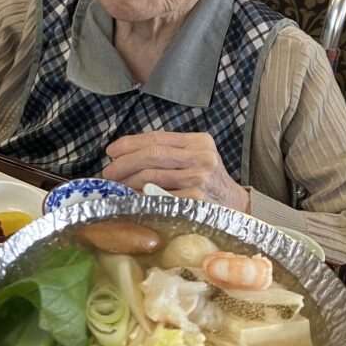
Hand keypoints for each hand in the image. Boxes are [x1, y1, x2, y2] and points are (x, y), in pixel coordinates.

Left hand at [103, 131, 250, 212]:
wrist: (236, 208)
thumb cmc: (210, 183)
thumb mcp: (197, 159)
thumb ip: (170, 153)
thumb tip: (126, 156)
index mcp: (200, 142)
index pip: (158, 138)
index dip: (130, 143)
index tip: (112, 151)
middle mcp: (202, 157)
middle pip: (152, 155)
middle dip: (124, 163)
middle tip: (109, 173)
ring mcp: (199, 179)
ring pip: (152, 176)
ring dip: (128, 182)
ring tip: (117, 187)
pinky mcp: (195, 200)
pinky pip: (159, 196)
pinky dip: (141, 198)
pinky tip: (133, 200)